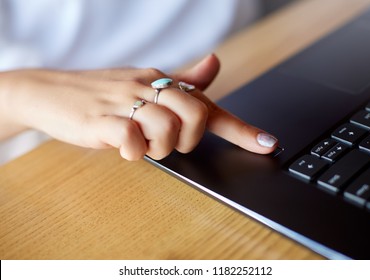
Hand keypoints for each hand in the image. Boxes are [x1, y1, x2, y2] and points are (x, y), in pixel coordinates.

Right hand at [0, 54, 277, 160]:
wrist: (49, 91)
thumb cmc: (101, 92)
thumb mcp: (143, 83)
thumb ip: (180, 80)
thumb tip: (214, 62)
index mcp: (161, 81)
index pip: (207, 105)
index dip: (242, 129)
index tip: (268, 145)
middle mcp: (147, 88)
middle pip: (194, 115)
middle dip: (187, 139)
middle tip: (166, 142)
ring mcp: (124, 103)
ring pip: (166, 128)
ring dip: (158, 146)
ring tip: (140, 143)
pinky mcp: (101, 121)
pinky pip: (132, 139)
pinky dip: (133, 152)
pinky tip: (122, 147)